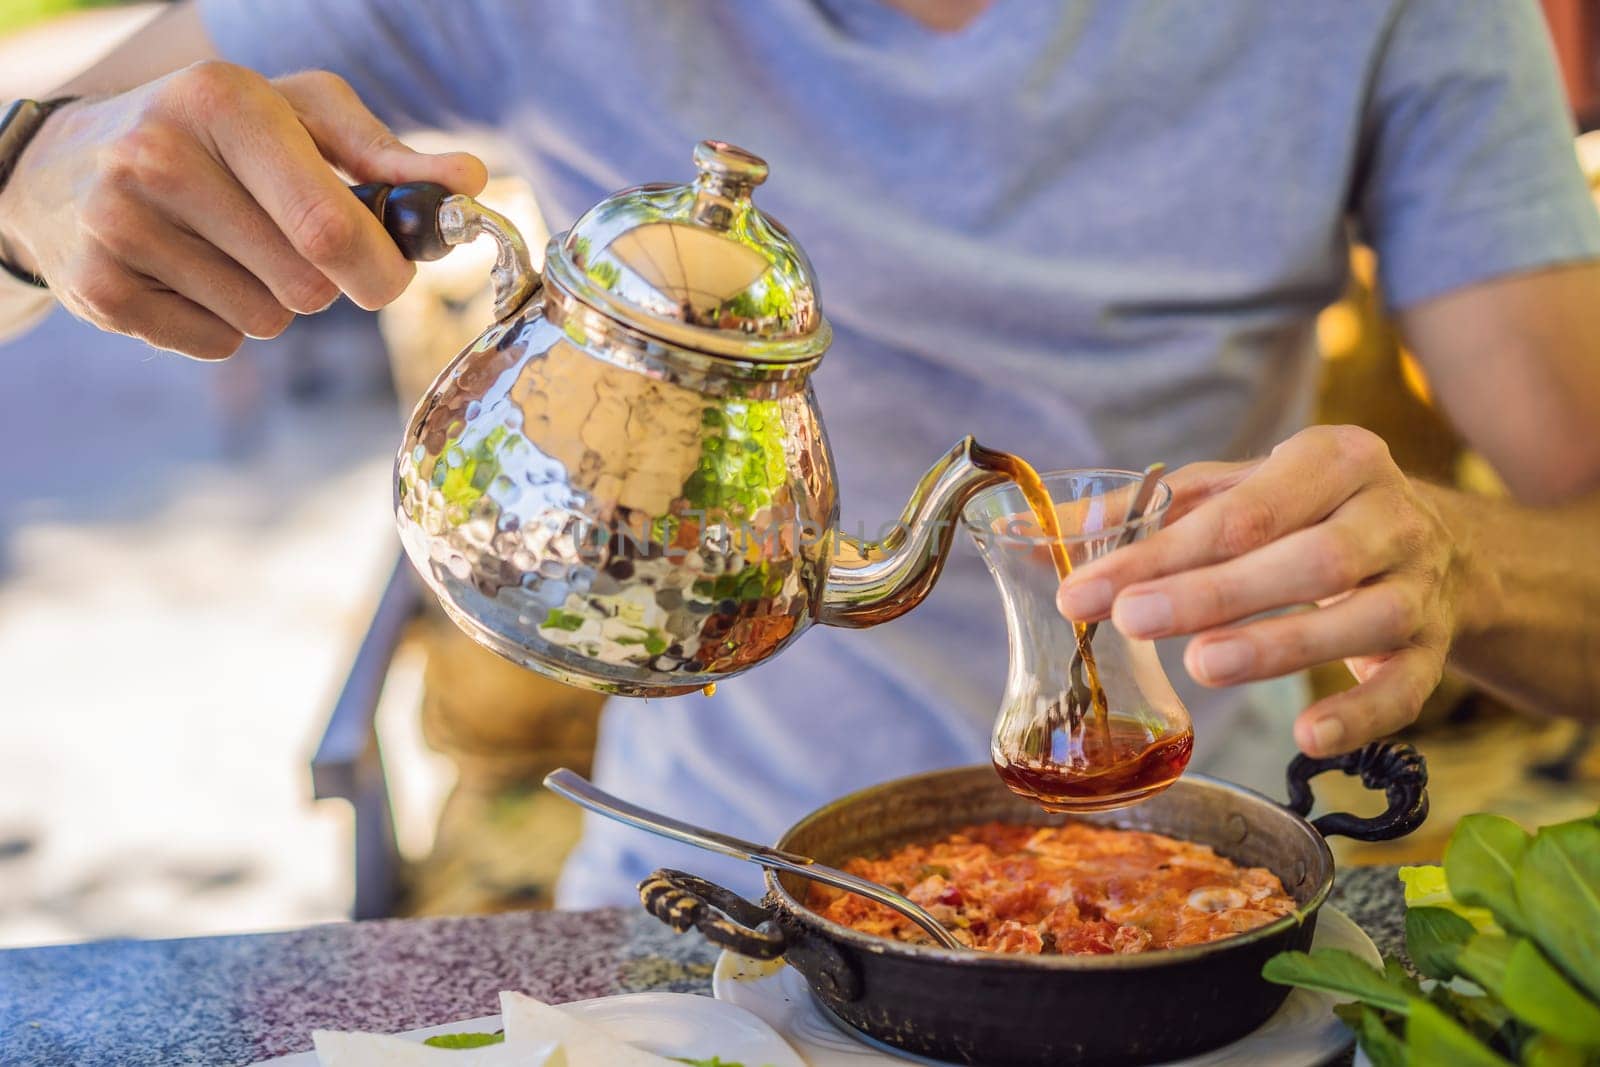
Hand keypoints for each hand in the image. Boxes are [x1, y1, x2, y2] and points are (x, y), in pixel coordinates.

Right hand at [0, 62, 486, 358]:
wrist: (76, 158)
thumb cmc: (221, 134)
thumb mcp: (302, 115)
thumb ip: (389, 155)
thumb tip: (467, 180)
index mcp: (222, 101)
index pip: (329, 228)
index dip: (380, 268)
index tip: (390, 270)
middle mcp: (159, 156)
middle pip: (308, 287)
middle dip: (327, 282)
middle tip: (290, 241)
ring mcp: (117, 224)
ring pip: (267, 321)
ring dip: (273, 300)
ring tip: (229, 247)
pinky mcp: (98, 287)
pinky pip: (219, 345)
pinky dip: (224, 324)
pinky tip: (189, 273)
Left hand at [1056, 425, 1468, 756]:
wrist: (1437, 542)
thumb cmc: (1305, 511)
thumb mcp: (1236, 490)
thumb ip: (1146, 512)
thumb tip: (1036, 533)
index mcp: (1334, 459)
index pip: (1241, 511)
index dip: (1158, 554)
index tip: (1082, 591)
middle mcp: (1390, 515)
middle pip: (1308, 558)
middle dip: (1214, 593)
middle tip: (1132, 621)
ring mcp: (1420, 585)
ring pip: (1361, 617)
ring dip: (1279, 646)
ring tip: (1202, 667)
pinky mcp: (1435, 650)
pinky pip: (1407, 689)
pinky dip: (1360, 716)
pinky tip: (1305, 736)